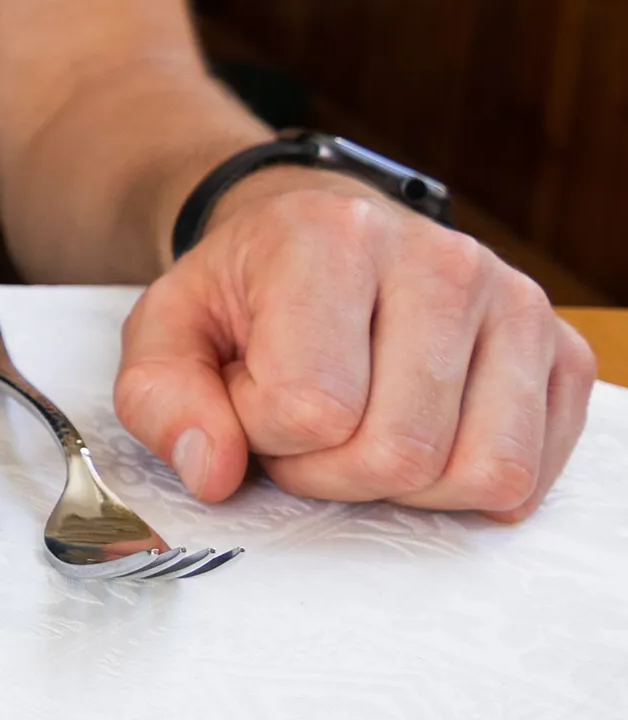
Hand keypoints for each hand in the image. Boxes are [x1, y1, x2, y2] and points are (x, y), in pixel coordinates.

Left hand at [113, 171, 597, 519]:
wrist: (315, 234)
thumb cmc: (246, 290)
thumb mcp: (167, 329)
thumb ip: (159, 400)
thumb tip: (213, 471)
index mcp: (332, 237)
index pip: (311, 408)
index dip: (263, 434)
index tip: (250, 397)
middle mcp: (439, 260)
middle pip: (399, 453)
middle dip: (329, 471)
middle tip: (302, 425)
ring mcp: (512, 304)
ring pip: (476, 472)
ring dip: (399, 484)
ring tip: (357, 425)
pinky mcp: (560, 350)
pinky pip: (527, 474)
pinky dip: (461, 483)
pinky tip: (416, 432)